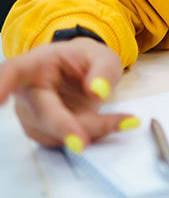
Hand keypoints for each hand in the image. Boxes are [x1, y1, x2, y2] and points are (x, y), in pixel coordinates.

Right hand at [0, 38, 135, 150]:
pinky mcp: (43, 133)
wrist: (80, 73)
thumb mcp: (101, 56)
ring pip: (60, 131)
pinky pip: (69, 139)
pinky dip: (95, 133)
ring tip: (125, 119)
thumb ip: (103, 69)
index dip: (2, 85)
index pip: (12, 73)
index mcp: (34, 65)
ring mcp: (32, 116)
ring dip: (93, 129)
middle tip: (83, 141)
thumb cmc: (84, 61)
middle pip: (43, 112)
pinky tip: (115, 123)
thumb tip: (97, 91)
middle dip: (63, 127)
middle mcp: (27, 93)